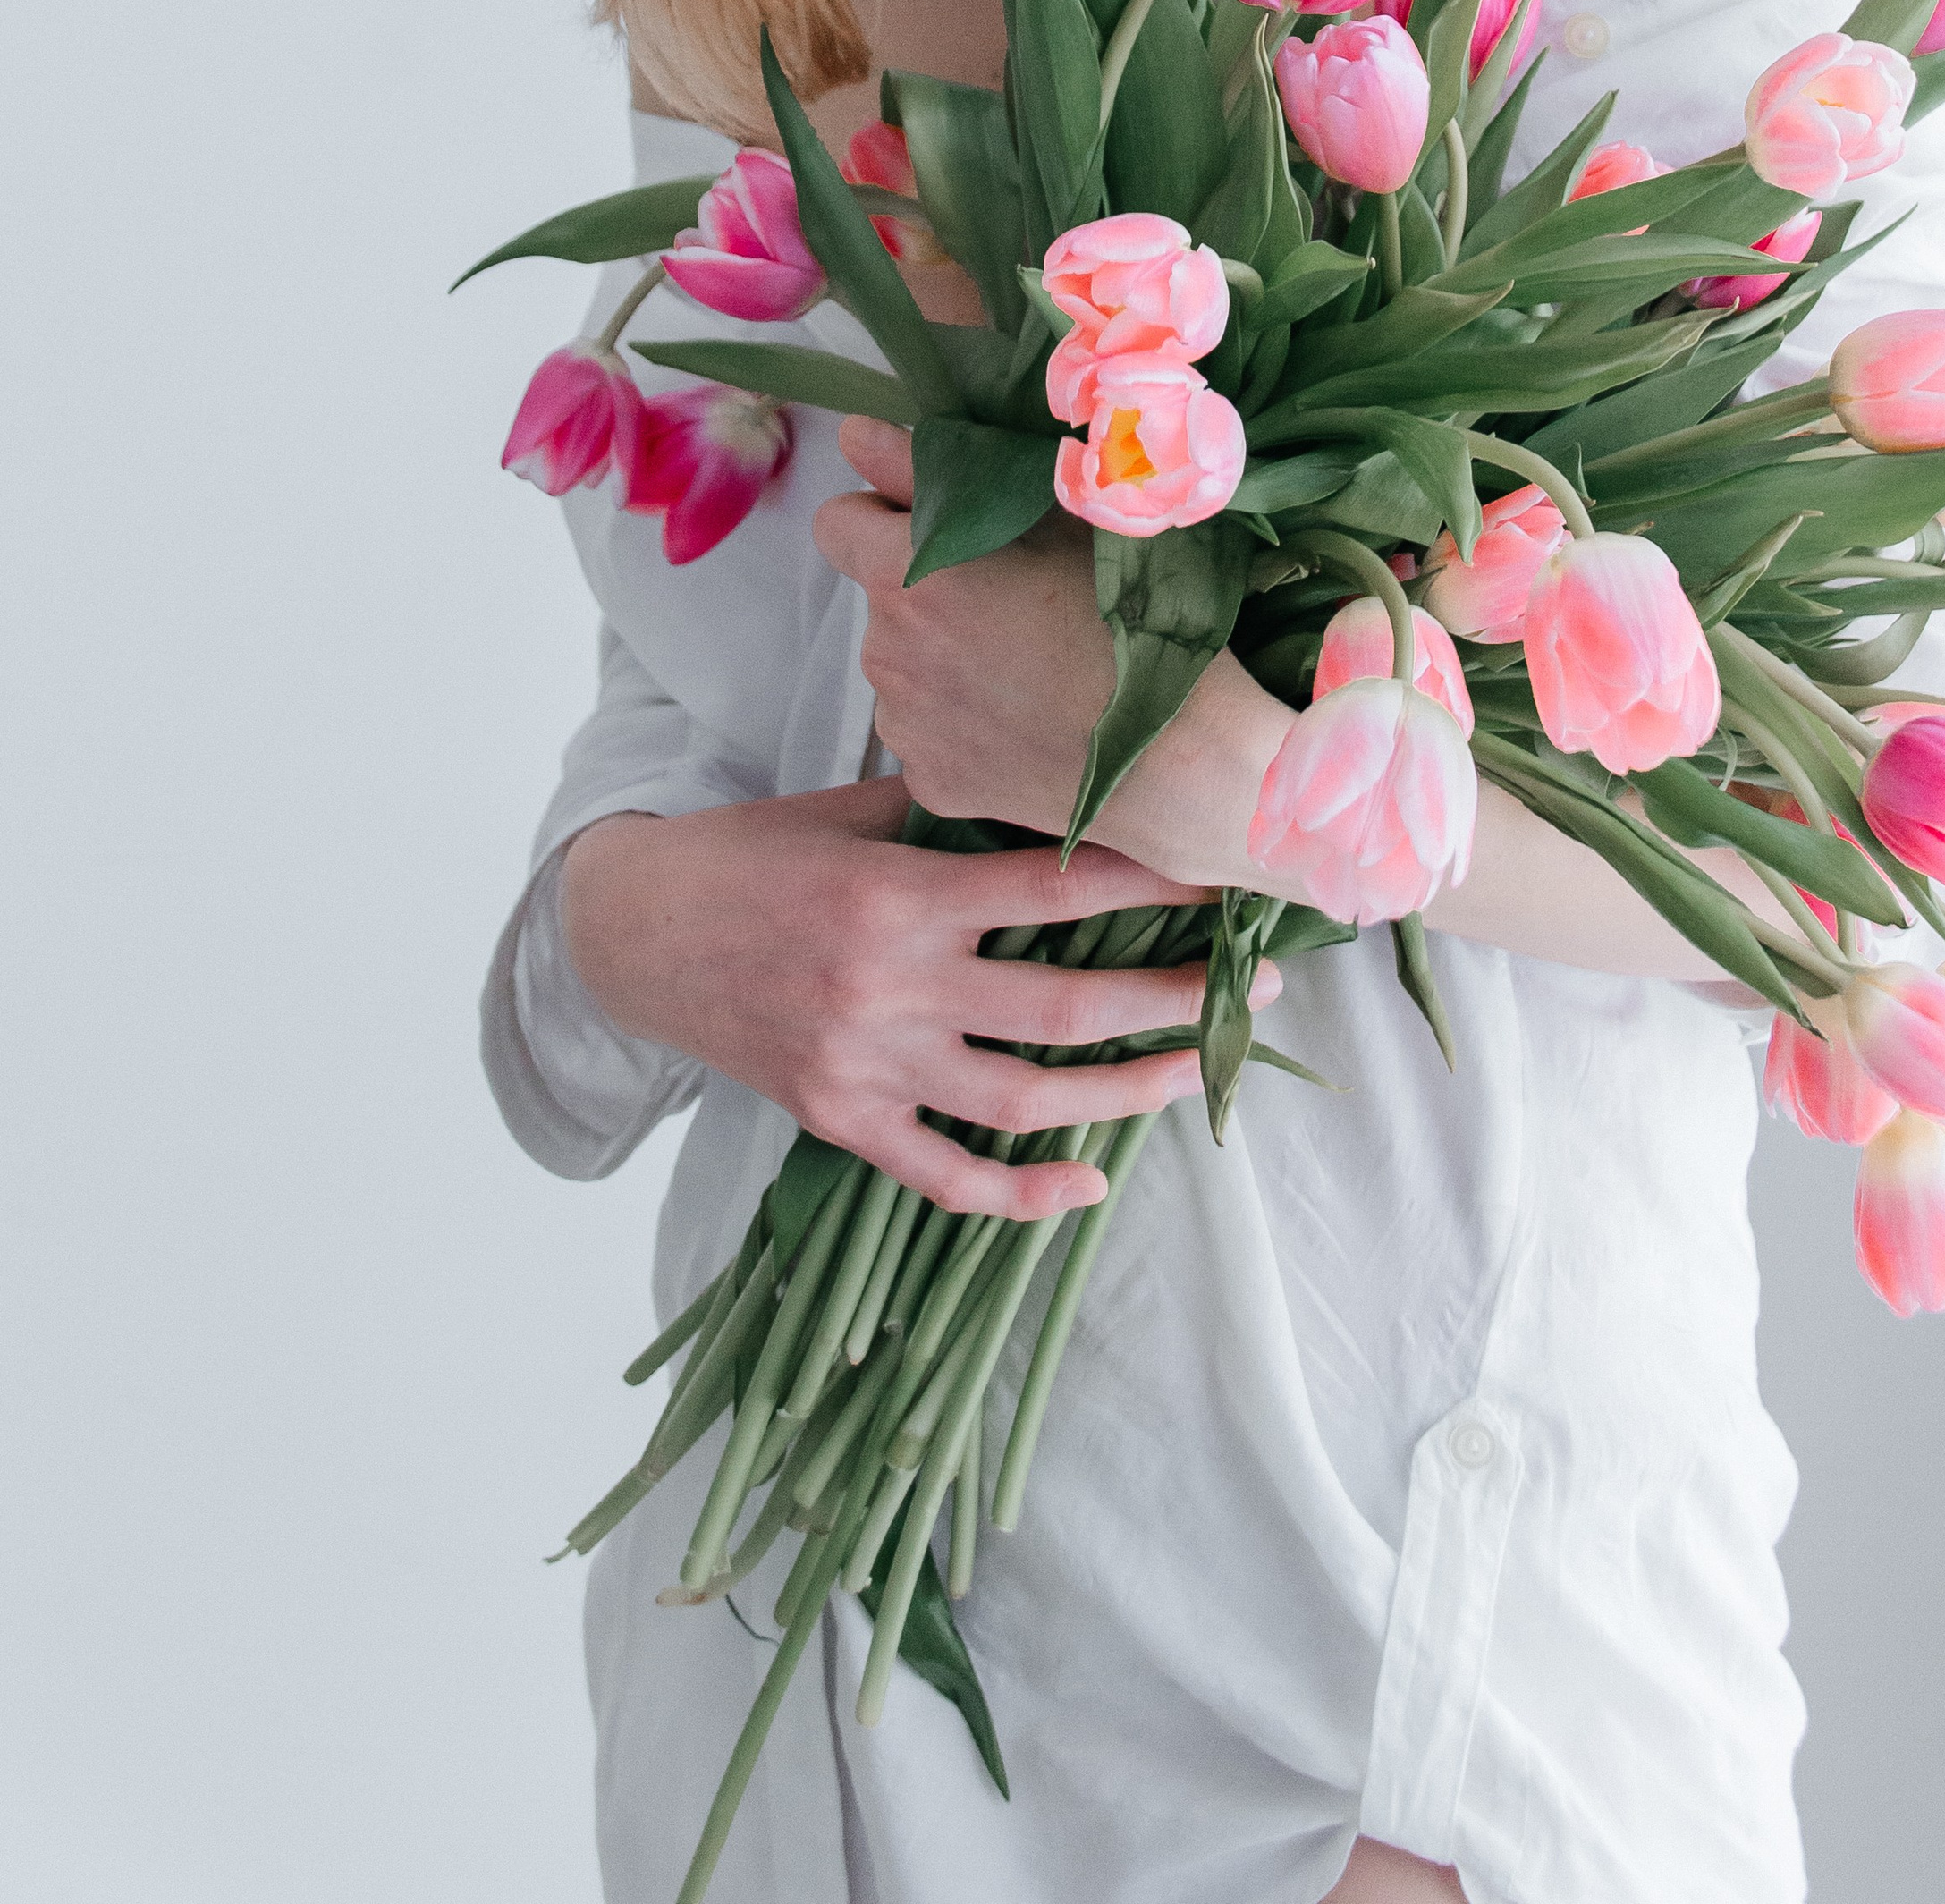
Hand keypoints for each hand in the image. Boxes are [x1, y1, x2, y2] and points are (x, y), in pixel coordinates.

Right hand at [559, 782, 1235, 1216]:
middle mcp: (891, 987)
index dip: (1151, 889)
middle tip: (1259, 991)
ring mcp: (866, 1067)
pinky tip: (1087, 1187)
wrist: (634, 933)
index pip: (1055, 893)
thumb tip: (1054, 800)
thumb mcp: (848, 815)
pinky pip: (943, 1177)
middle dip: (1174, 1002)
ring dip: (1125, 1095)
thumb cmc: (751, 857)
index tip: (1227, 885)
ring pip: (1022, 1102)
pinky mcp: (838, 1121)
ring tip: (1199, 1077)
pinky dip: (1020, 1195)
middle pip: (1063, 1009)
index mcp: (901, 897)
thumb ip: (949, 820)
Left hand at [812, 418, 1293, 884]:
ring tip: (1031, 669)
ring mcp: (903, 726)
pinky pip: (932, 736)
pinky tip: (1029, 726)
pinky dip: (967, 727)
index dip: (881, 517)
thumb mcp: (1046, 513)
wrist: (1176, 754)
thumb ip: (929, 469)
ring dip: (947, 661)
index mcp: (907, 573)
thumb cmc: (1125, 612)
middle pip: (884, 601)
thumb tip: (852, 434)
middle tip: (1015, 604)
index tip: (935, 529)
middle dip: (930, 594)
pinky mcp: (929, 782)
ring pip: (908, 670)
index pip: (836, 523)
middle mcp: (885, 650)